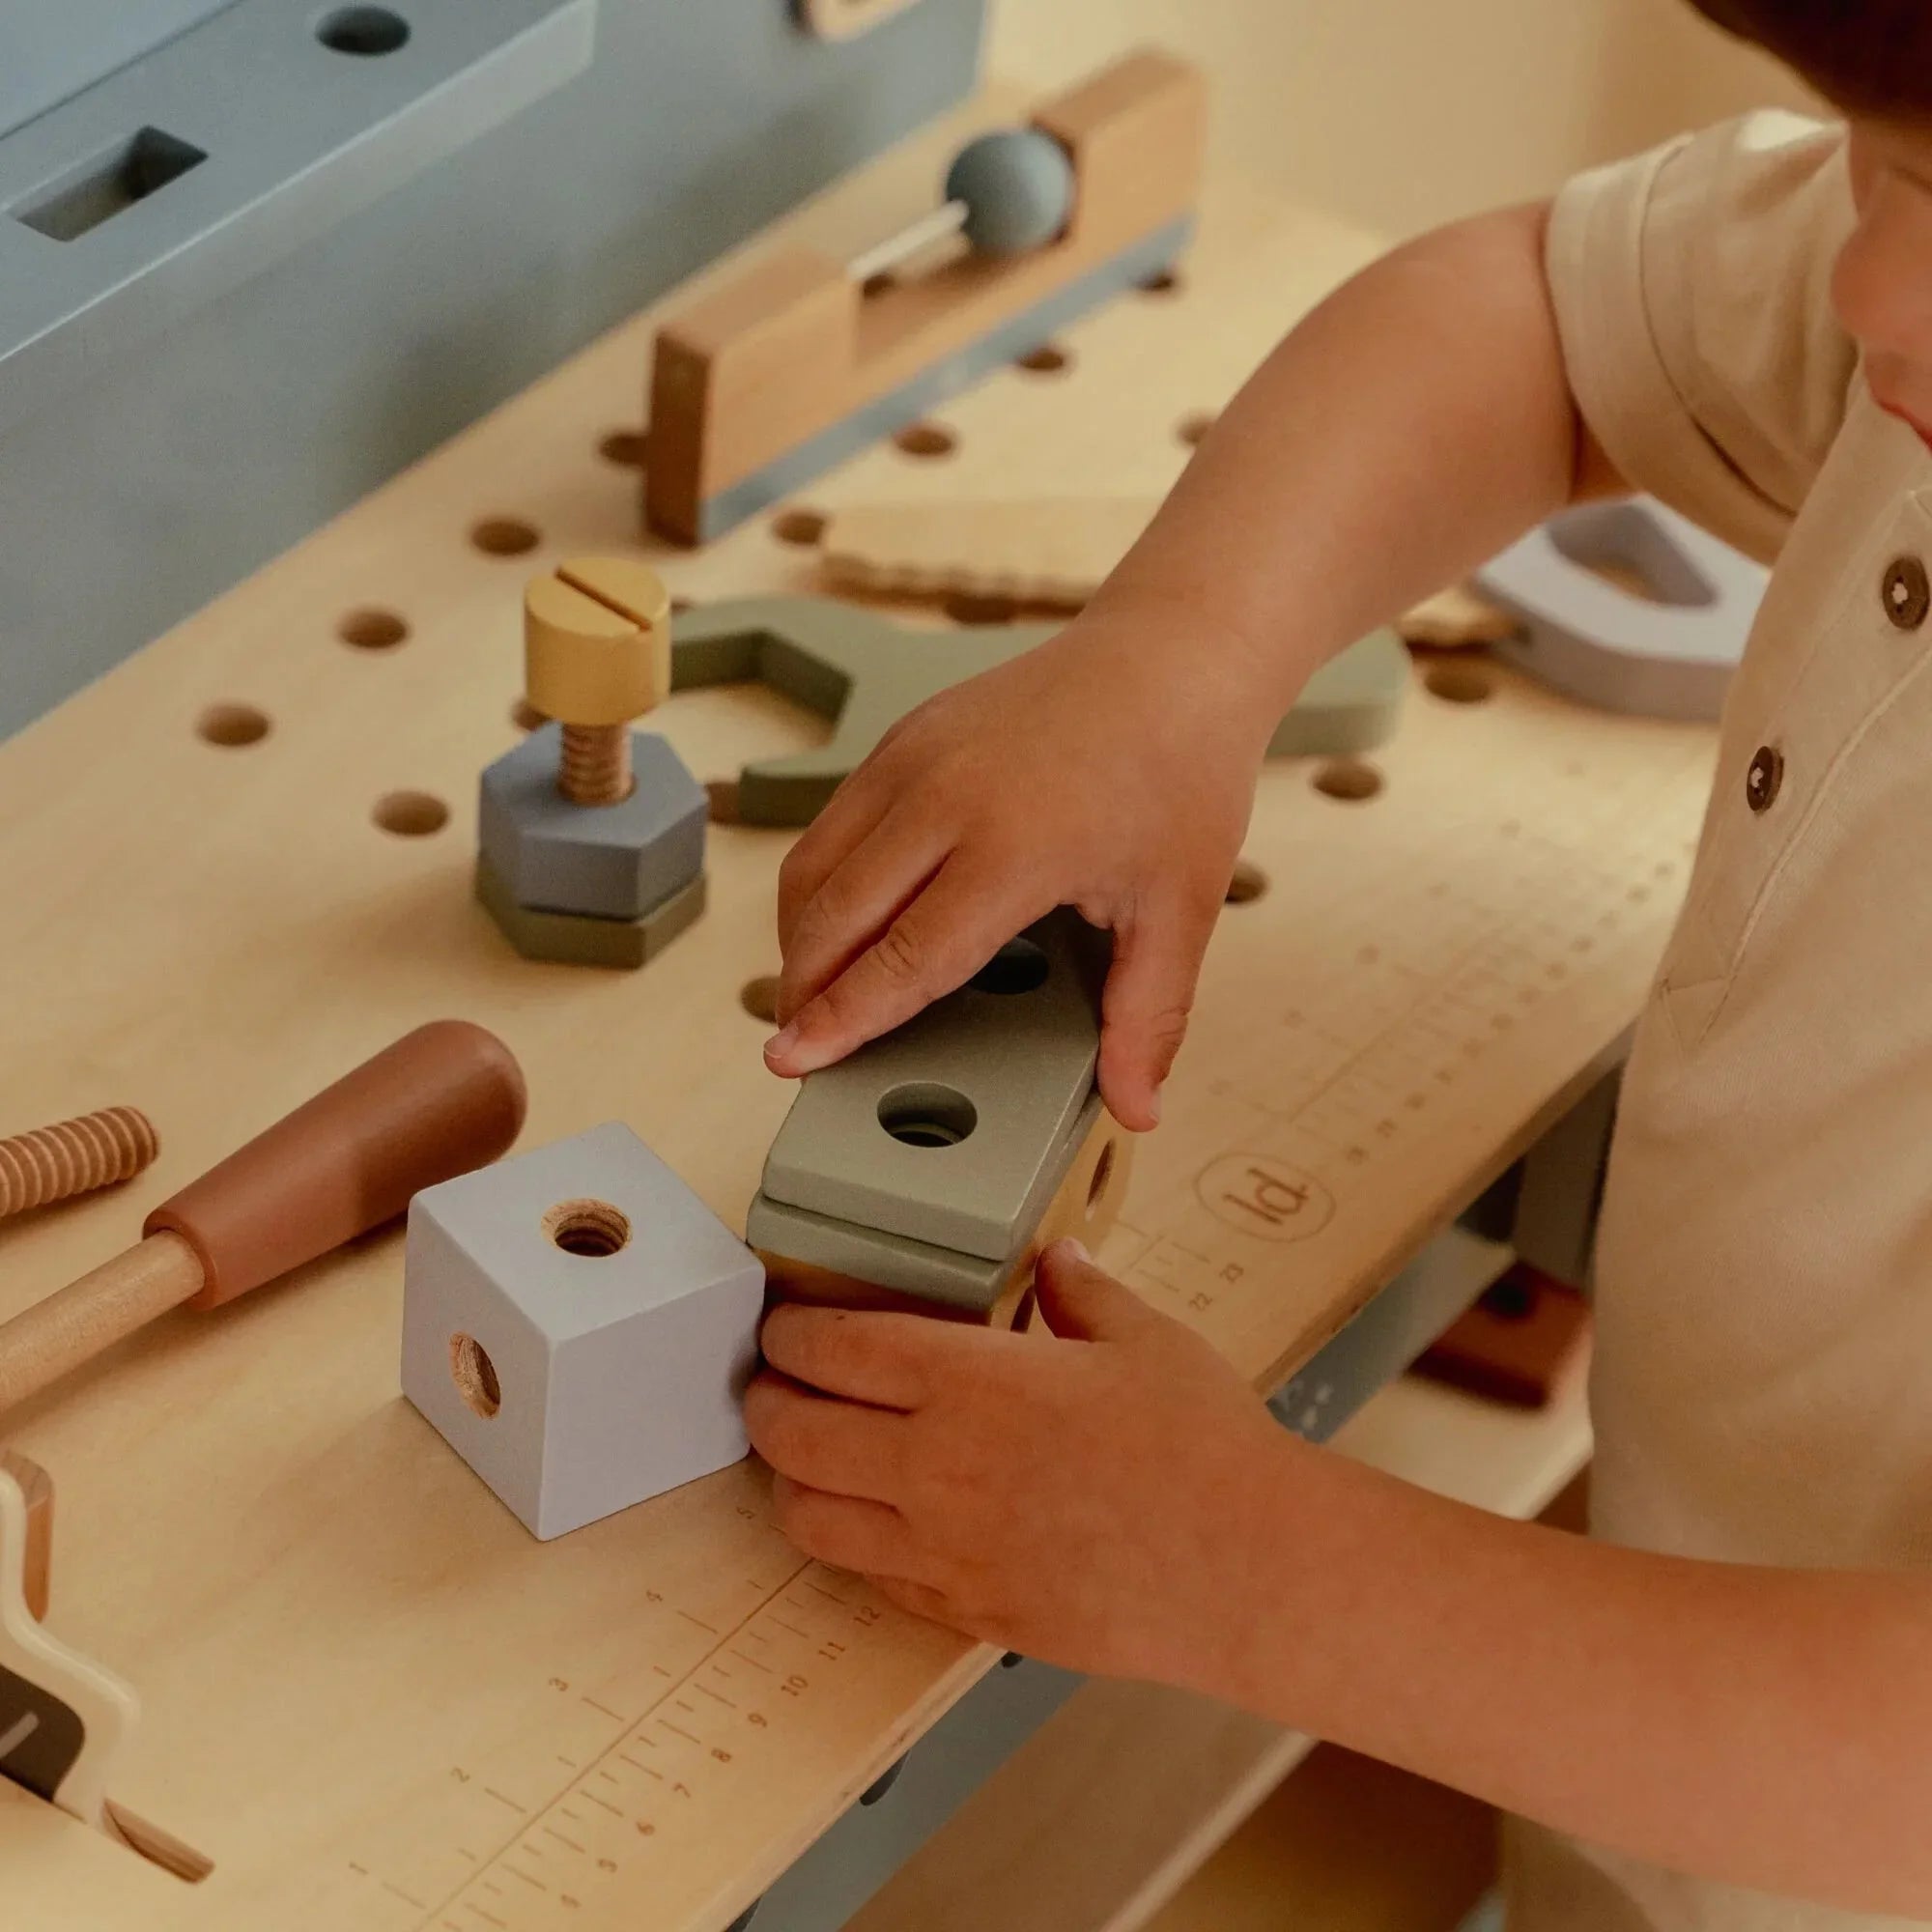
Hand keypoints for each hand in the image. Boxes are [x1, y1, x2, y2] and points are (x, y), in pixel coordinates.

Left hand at [743, 1241, 1291, 1686]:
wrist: (1250, 1571)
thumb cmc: (1205, 1448)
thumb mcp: (1145, 1339)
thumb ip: (1083, 1292)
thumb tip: (1057, 1259)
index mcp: (972, 1382)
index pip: (835, 1348)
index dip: (791, 1332)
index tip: (783, 1324)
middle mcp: (937, 1467)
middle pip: (792, 1434)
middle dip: (765, 1401)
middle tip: (769, 1385)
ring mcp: (944, 1550)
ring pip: (811, 1519)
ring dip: (790, 1480)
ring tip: (802, 1457)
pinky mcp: (967, 1611)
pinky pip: (873, 1579)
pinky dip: (853, 1545)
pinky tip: (876, 1522)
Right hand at [763, 609, 1280, 1128]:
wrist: (1170, 654)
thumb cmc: (1180, 774)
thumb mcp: (1181, 906)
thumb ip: (1148, 1015)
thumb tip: (1139, 1108)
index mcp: (1013, 847)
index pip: (903, 957)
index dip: (843, 1019)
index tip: (792, 1061)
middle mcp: (944, 796)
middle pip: (835, 915)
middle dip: (802, 989)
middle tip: (797, 1045)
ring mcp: (913, 757)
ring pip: (814, 864)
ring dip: (800, 938)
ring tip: (814, 993)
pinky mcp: (901, 736)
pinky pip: (833, 823)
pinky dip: (820, 883)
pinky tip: (845, 922)